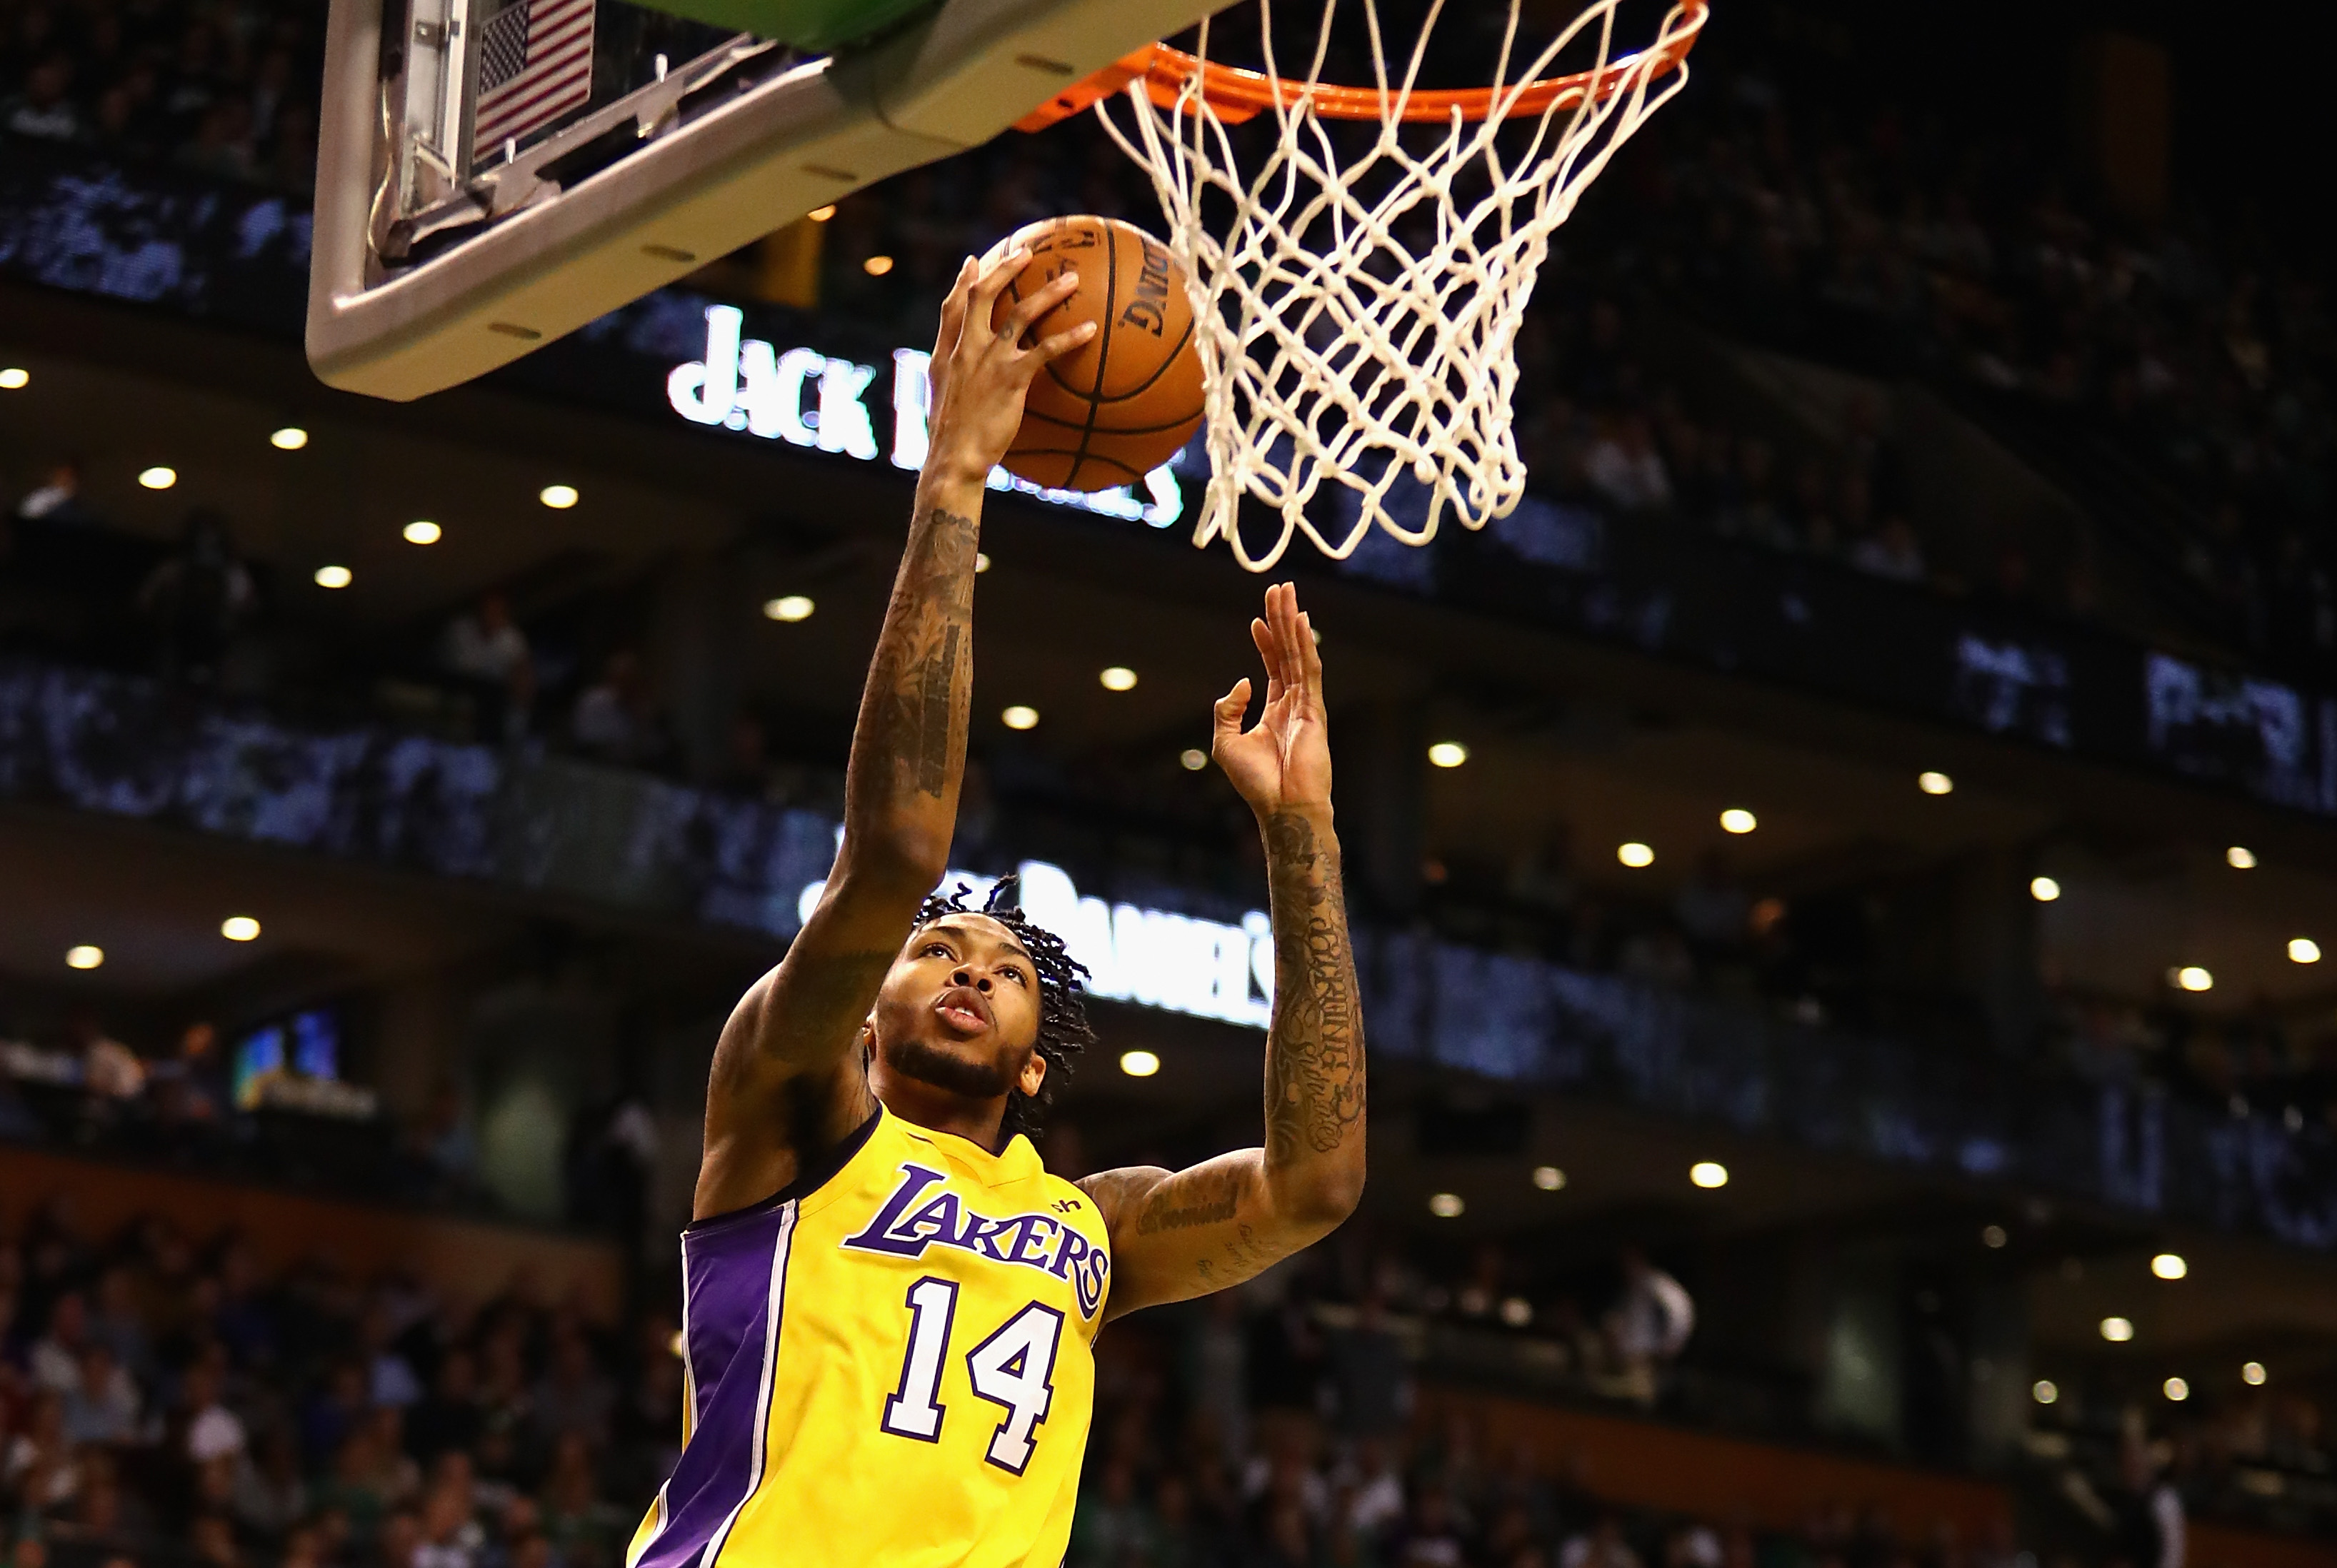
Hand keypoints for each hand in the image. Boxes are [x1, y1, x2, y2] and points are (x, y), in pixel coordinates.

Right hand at [922, 249, 1092, 488]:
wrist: (954, 460)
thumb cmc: (952, 440)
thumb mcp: (944, 403)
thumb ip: (954, 380)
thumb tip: (966, 377)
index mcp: (946, 354)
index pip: (951, 309)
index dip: (962, 283)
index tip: (973, 262)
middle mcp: (965, 349)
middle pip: (983, 295)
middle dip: (1005, 269)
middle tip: (1028, 252)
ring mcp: (988, 361)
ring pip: (1021, 313)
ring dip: (1048, 293)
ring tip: (1072, 279)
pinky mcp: (1012, 378)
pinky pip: (1046, 350)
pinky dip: (1069, 336)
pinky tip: (1090, 329)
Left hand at [1213, 582, 1331, 819]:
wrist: (1281, 807)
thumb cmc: (1256, 783)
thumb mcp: (1226, 742)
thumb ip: (1228, 710)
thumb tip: (1243, 680)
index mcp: (1274, 711)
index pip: (1271, 667)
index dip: (1265, 642)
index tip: (1257, 619)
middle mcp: (1293, 703)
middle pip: (1287, 652)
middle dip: (1282, 620)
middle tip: (1279, 589)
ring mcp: (1306, 705)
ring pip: (1299, 654)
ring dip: (1292, 623)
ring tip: (1287, 594)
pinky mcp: (1314, 711)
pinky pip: (1309, 670)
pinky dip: (1304, 645)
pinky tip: (1300, 622)